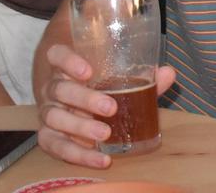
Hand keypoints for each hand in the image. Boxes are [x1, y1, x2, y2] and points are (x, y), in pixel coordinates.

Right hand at [35, 44, 175, 168]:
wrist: (69, 105)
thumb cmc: (96, 86)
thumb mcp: (114, 78)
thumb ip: (140, 75)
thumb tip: (168, 73)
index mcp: (66, 67)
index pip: (57, 55)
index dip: (69, 61)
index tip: (88, 71)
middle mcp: (52, 88)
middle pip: (59, 89)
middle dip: (84, 98)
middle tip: (110, 108)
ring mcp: (48, 112)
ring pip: (55, 117)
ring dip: (80, 127)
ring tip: (105, 133)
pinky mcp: (48, 137)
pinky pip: (57, 146)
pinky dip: (79, 155)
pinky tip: (101, 159)